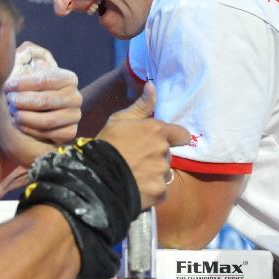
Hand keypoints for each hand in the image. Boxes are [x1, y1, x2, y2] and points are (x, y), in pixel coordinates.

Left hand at [0, 42, 81, 165]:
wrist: (20, 118)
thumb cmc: (20, 92)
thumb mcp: (21, 71)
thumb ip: (24, 55)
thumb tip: (27, 47)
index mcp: (67, 77)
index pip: (44, 80)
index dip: (22, 84)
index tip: (6, 87)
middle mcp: (75, 96)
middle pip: (45, 101)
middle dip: (22, 102)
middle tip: (9, 102)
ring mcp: (75, 116)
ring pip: (47, 120)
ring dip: (25, 117)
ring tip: (13, 114)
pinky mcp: (70, 133)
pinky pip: (50, 134)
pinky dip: (31, 130)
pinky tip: (20, 124)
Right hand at [95, 82, 189, 208]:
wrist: (96, 176)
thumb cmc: (106, 144)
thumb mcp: (119, 120)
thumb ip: (141, 106)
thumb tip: (152, 85)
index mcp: (157, 131)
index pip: (182, 134)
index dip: (175, 138)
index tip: (164, 141)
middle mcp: (164, 151)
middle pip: (167, 154)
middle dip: (156, 157)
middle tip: (135, 159)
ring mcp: (162, 173)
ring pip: (162, 173)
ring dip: (153, 174)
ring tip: (133, 175)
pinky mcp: (159, 192)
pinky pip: (160, 191)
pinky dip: (150, 190)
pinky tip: (135, 188)